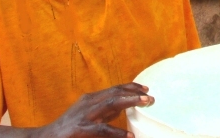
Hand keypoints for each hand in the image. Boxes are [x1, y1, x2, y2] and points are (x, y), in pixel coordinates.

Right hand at [34, 83, 153, 137]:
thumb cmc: (69, 129)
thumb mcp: (89, 116)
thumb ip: (106, 113)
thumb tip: (125, 109)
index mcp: (91, 99)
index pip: (114, 89)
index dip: (131, 87)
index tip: (145, 89)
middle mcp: (88, 103)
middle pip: (115, 92)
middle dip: (134, 92)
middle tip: (151, 96)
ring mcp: (85, 115)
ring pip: (111, 103)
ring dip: (130, 101)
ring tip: (145, 102)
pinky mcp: (81, 129)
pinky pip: (102, 129)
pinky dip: (117, 132)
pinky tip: (128, 135)